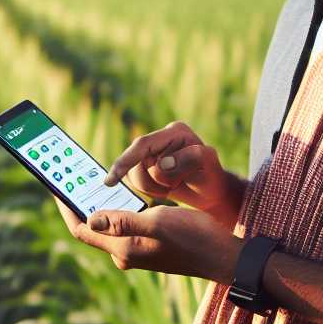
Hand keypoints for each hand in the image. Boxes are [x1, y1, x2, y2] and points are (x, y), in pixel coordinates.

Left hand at [52, 196, 241, 284]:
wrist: (224, 256)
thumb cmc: (194, 237)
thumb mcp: (158, 221)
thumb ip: (123, 220)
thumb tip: (91, 217)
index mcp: (123, 248)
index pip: (82, 229)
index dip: (66, 208)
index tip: (56, 188)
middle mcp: (126, 253)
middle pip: (94, 227)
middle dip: (83, 202)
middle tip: (74, 177)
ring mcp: (138, 251)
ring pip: (111, 225)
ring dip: (103, 204)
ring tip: (95, 181)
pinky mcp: (150, 247)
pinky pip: (126, 226)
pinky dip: (121, 209)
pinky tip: (126, 193)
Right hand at [102, 121, 243, 228]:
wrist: (211, 192)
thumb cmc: (211, 177)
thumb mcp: (208, 165)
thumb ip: (190, 158)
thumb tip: (162, 163)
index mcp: (175, 132)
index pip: (143, 145)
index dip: (125, 161)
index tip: (111, 181)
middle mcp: (161, 138)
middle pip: (136, 163)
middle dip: (154, 182)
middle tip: (176, 185)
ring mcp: (152, 152)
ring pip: (134, 175)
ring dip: (153, 188)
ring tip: (173, 187)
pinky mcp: (146, 164)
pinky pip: (135, 181)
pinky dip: (150, 190)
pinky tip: (165, 189)